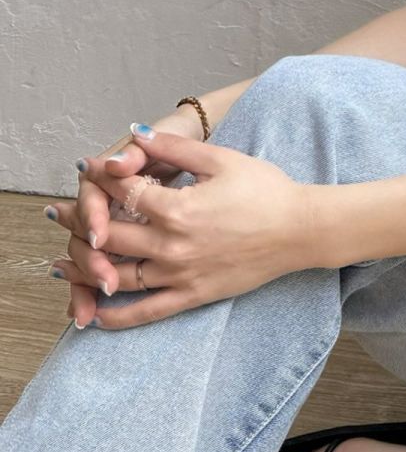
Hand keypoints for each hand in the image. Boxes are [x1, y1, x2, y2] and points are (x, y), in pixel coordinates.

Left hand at [53, 124, 318, 329]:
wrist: (300, 230)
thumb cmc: (266, 191)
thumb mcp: (221, 159)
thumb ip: (174, 148)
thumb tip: (136, 134)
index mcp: (177, 208)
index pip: (122, 194)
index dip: (101, 179)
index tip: (88, 171)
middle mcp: (172, 245)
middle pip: (108, 237)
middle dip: (79, 222)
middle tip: (60, 214)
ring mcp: (180, 274)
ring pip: (116, 277)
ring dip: (84, 270)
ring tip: (62, 261)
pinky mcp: (192, 295)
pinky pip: (145, 312)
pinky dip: (114, 316)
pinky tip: (92, 312)